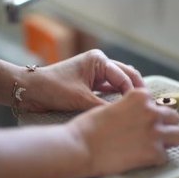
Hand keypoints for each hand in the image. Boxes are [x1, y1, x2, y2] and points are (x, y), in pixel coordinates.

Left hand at [20, 49, 143, 111]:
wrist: (30, 90)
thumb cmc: (53, 88)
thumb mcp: (81, 99)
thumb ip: (104, 107)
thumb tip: (125, 117)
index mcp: (99, 60)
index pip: (124, 77)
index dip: (133, 93)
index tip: (142, 108)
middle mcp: (99, 63)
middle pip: (126, 76)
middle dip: (136, 90)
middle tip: (148, 107)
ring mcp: (94, 73)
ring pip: (118, 83)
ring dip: (127, 93)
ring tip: (138, 108)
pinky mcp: (90, 83)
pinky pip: (108, 89)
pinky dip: (116, 97)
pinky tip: (123, 107)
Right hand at [66, 89, 178, 176]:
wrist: (80, 146)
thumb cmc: (88, 127)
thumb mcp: (111, 106)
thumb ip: (129, 108)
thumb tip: (136, 117)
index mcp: (140, 97)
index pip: (159, 103)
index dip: (153, 114)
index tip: (148, 121)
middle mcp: (151, 111)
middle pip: (174, 117)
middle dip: (166, 125)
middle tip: (154, 134)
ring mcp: (155, 132)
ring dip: (170, 140)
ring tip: (157, 146)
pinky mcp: (153, 152)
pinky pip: (165, 156)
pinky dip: (156, 159)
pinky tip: (143, 159)